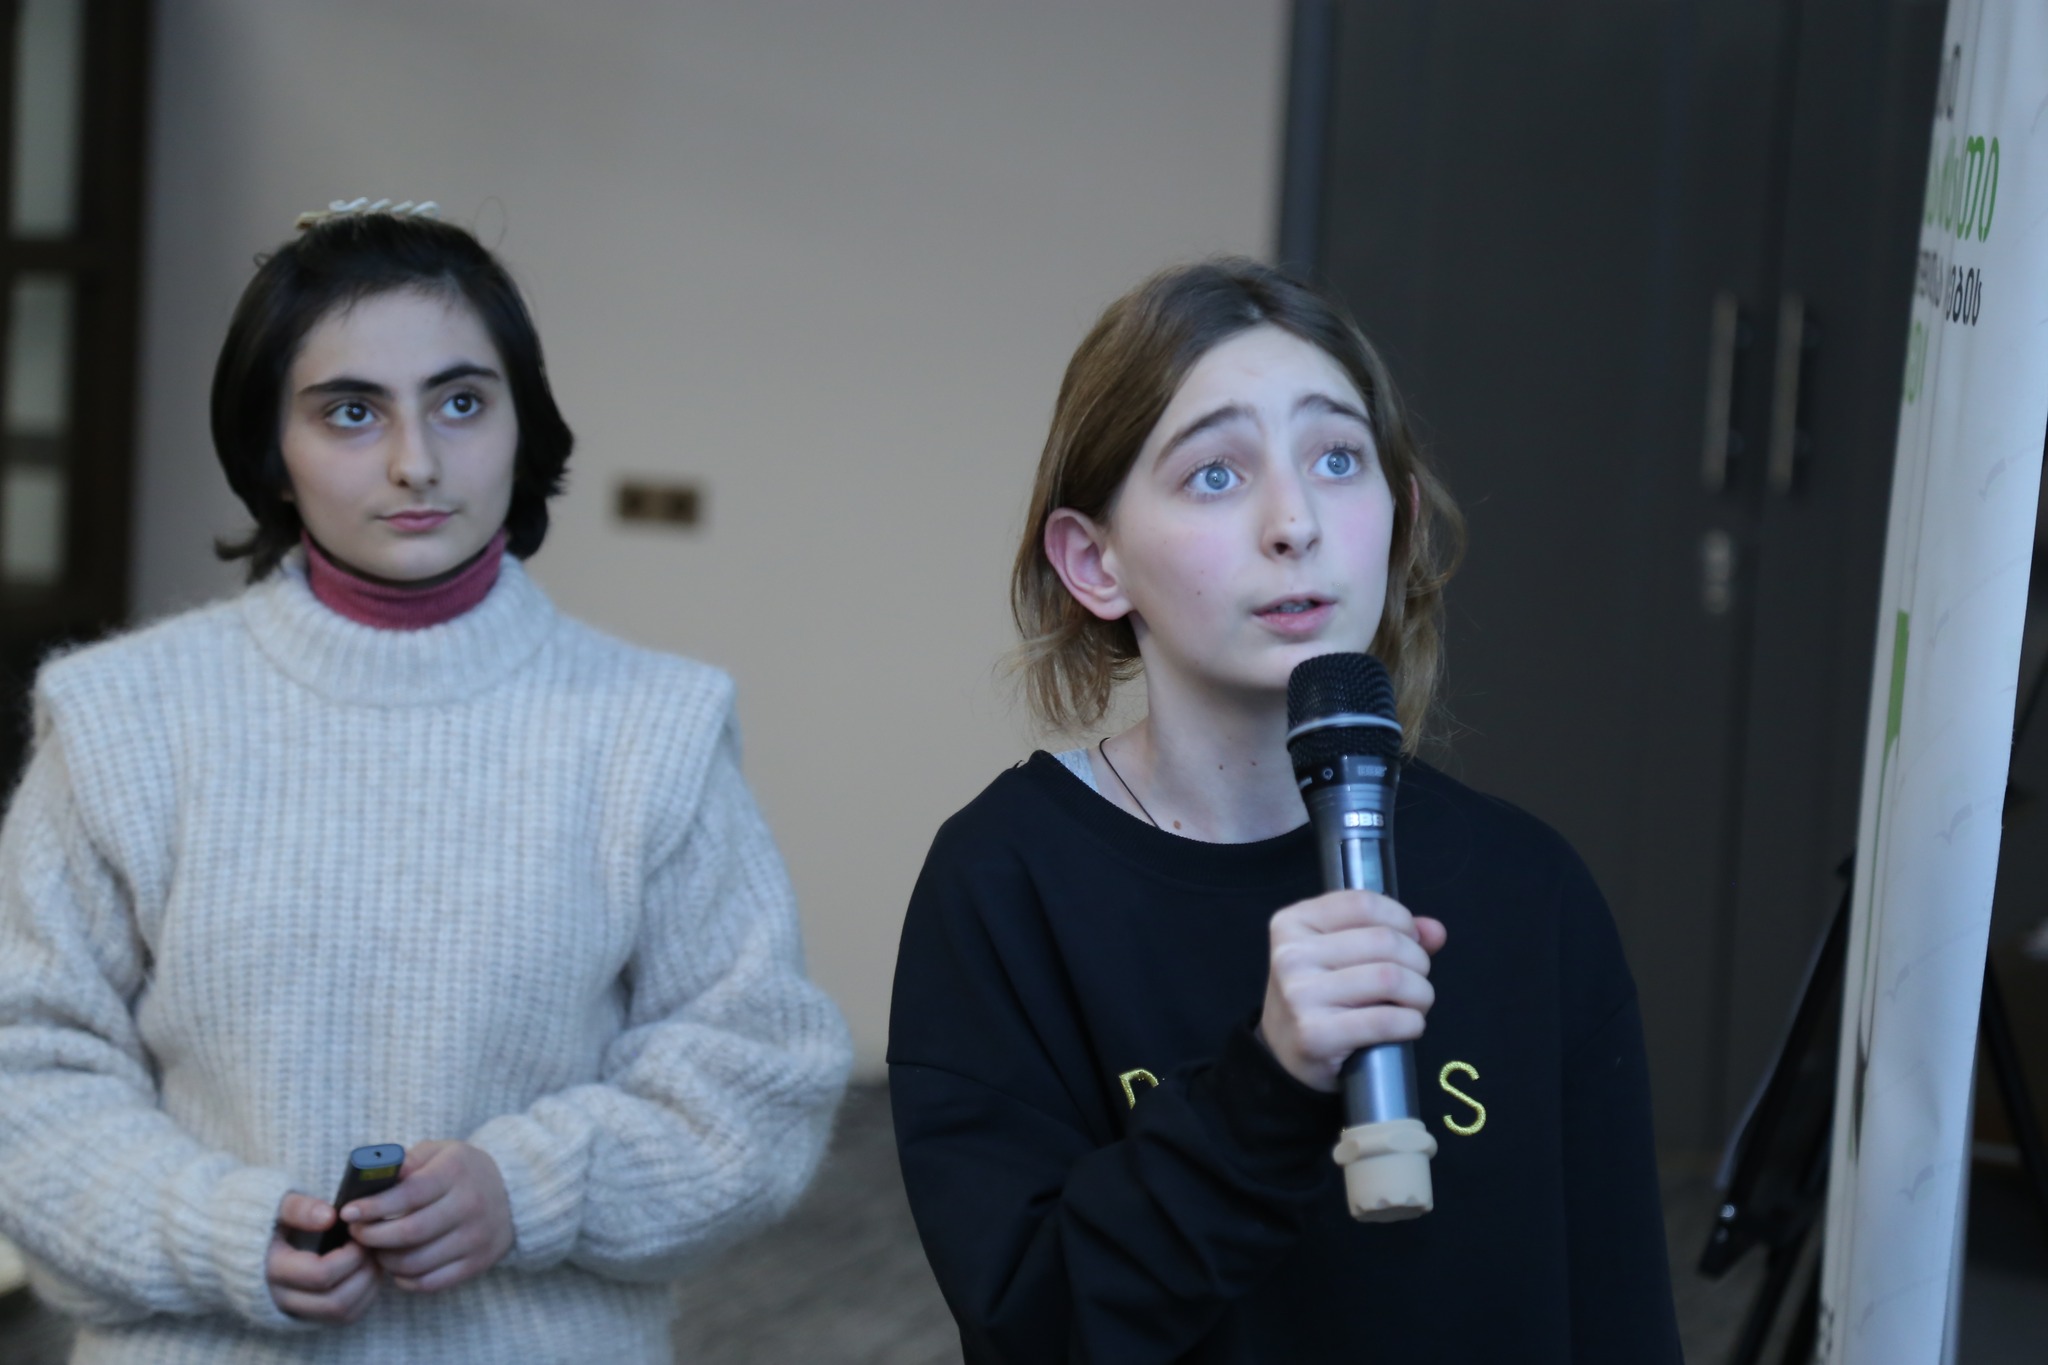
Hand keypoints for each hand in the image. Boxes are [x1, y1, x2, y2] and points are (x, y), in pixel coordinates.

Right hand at [268, 1193, 380, 1321]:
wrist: (260, 1240)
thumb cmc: (278, 1219)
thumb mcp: (281, 1205)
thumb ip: (299, 1208)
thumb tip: (329, 1216)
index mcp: (273, 1269)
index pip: (320, 1275)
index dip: (350, 1256)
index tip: (358, 1235)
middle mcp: (283, 1297)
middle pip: (335, 1302)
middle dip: (363, 1273)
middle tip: (371, 1248)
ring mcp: (298, 1310)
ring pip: (343, 1313)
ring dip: (367, 1286)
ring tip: (372, 1257)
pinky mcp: (313, 1315)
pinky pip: (346, 1317)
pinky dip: (365, 1295)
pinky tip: (367, 1270)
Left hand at [343, 1140, 512, 1293]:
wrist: (513, 1193)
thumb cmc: (462, 1171)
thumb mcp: (439, 1153)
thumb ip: (407, 1162)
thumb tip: (373, 1177)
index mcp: (456, 1172)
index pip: (407, 1195)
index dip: (372, 1207)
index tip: (348, 1213)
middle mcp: (469, 1205)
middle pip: (408, 1233)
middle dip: (372, 1236)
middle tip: (357, 1234)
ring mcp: (475, 1238)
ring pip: (415, 1262)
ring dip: (385, 1260)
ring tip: (377, 1249)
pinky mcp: (477, 1263)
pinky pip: (430, 1282)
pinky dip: (405, 1278)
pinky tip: (398, 1266)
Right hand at [1258, 888, 1446, 1092]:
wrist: (1285, 1053)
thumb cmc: (1320, 996)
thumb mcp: (1342, 952)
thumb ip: (1390, 932)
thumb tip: (1435, 931)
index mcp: (1294, 922)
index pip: (1364, 903)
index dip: (1401, 920)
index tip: (1409, 941)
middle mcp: (1291, 955)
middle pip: (1385, 941)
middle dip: (1418, 962)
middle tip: (1415, 981)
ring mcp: (1299, 995)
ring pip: (1390, 978)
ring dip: (1420, 994)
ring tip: (1414, 1004)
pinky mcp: (1314, 1035)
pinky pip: (1386, 1020)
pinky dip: (1411, 1023)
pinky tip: (1407, 1026)